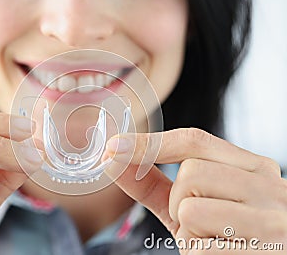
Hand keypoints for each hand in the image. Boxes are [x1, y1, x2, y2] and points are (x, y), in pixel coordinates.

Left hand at [104, 128, 286, 253]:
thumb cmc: (224, 238)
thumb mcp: (192, 207)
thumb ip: (155, 184)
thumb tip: (114, 159)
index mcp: (255, 169)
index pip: (194, 140)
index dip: (148, 143)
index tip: (113, 147)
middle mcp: (270, 186)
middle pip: (189, 171)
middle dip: (178, 200)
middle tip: (202, 221)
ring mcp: (272, 220)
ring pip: (189, 207)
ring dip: (187, 230)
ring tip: (213, 239)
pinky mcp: (265, 251)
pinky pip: (199, 246)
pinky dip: (197, 253)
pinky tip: (223, 254)